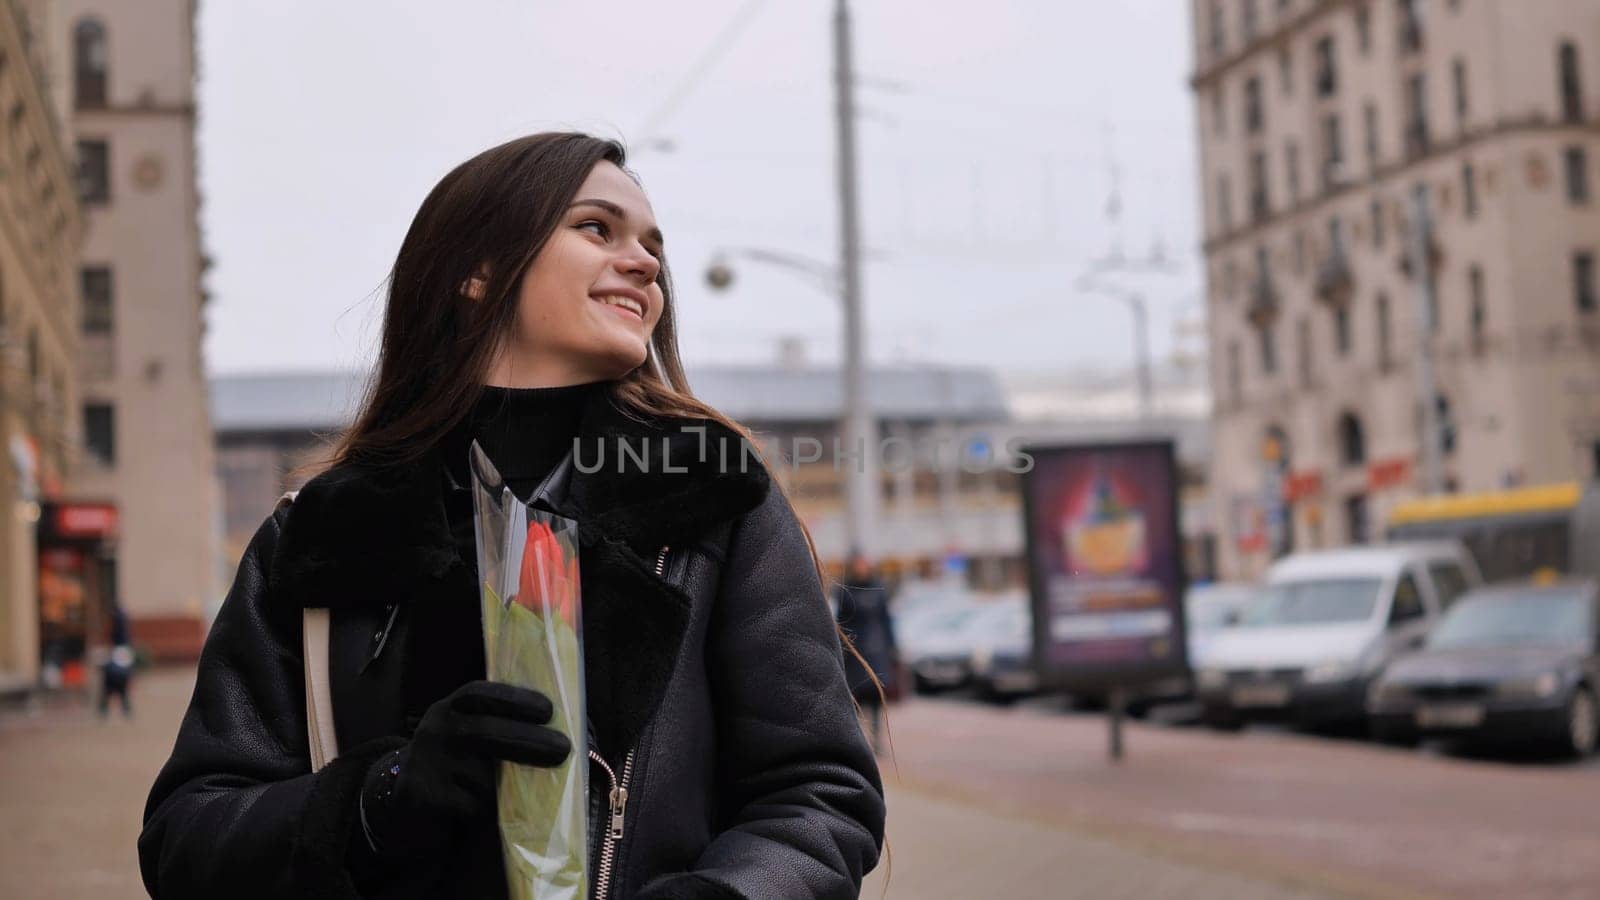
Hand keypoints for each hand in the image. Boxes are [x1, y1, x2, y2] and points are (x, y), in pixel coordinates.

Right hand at [359, 680, 571, 857]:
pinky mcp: (420, 794)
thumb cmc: (456, 765)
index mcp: (450, 709)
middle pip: (484, 731)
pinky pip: (470, 805)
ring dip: (504, 789)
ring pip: (481, 777)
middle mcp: (434, 729)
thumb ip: (499, 728)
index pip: (479, 694)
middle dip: (528, 740)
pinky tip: (477, 809)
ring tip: (504, 793)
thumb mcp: (469, 737)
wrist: (407, 801)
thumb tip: (556, 734)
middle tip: (562, 750)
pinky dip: (484, 810)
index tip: (547, 710)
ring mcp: (425, 762)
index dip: (513, 699)